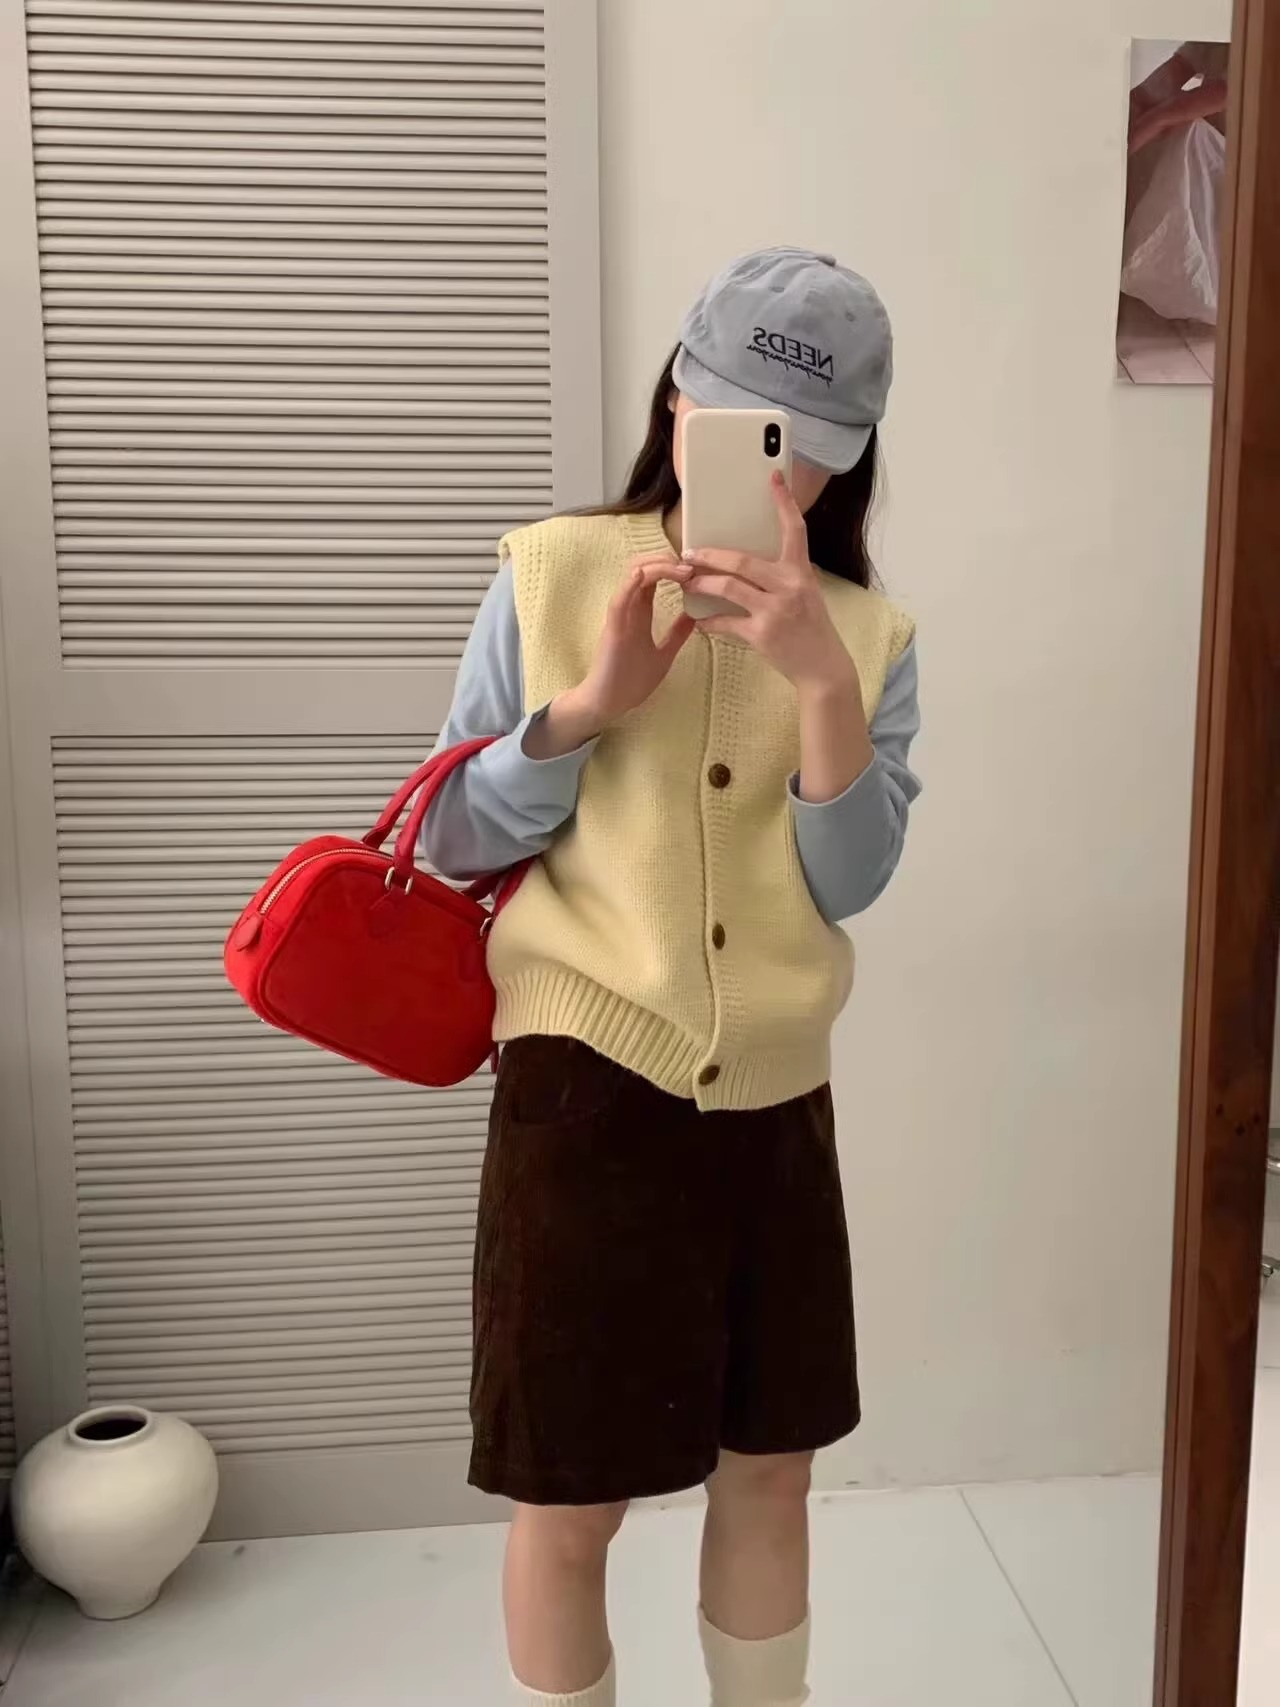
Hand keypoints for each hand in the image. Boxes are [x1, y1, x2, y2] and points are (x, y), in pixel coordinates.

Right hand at [525, 556, 693, 758]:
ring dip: (655, 567)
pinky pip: (618, 601)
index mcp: (639, 612)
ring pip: (632, 577)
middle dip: (665, 560)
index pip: (653, 577)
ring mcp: (619, 616)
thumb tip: (696, 616)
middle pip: (642, 568)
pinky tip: (641, 575)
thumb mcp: (664, 654)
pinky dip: (628, 585)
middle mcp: (628, 608)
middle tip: (689, 565)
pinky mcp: (612, 629)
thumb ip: (677, 634)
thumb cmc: (631, 681)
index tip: (695, 569)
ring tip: (678, 568)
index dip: (672, 567)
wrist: (609, 704)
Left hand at [683, 472, 858, 696]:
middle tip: (690, 553)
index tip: (774, 477)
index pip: (795, 529)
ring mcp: (776, 610)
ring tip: (688, 582)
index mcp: (801, 572)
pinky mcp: (762, 634)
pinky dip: (709, 621)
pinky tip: (700, 621)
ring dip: (702, 583)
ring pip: (729, 587)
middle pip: (742, 560)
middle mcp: (790, 586)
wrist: (823, 667)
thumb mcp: (805, 594)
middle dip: (710, 555)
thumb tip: (747, 563)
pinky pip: (726, 622)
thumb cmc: (811, 629)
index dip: (784, 502)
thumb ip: (781, 576)